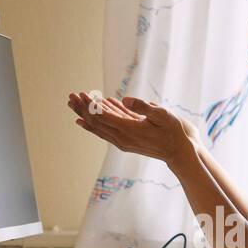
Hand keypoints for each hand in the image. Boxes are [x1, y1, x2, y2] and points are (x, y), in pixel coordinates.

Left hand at [67, 91, 200, 166]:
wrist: (177, 152)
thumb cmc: (172, 131)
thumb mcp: (162, 115)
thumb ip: (143, 107)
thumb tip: (124, 99)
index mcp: (129, 130)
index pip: (103, 117)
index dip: (90, 105)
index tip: (81, 94)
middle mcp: (122, 138)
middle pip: (96, 122)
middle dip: (82, 108)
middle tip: (70, 96)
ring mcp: (122, 142)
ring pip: (98, 128)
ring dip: (84, 115)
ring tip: (72, 104)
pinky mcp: (124, 142)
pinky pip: (104, 132)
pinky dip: (93, 124)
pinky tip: (83, 120)